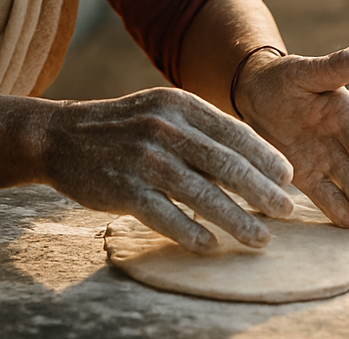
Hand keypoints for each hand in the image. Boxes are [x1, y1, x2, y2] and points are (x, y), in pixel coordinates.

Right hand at [39, 88, 294, 253]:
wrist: (60, 136)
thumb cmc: (124, 127)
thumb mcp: (163, 110)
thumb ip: (202, 129)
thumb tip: (254, 158)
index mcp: (180, 103)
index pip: (235, 132)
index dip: (266, 158)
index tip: (288, 179)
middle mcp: (165, 127)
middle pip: (226, 165)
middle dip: (262, 192)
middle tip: (285, 212)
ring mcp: (143, 158)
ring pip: (202, 194)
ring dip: (237, 220)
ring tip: (260, 238)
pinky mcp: (123, 188)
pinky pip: (165, 215)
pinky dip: (191, 232)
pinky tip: (210, 245)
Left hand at [233, 40, 348, 232]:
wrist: (258, 93)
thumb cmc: (285, 77)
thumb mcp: (308, 70)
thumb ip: (337, 65)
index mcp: (346, 111)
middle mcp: (342, 139)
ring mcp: (326, 159)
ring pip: (346, 185)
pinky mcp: (308, 174)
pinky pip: (324, 192)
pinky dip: (336, 208)